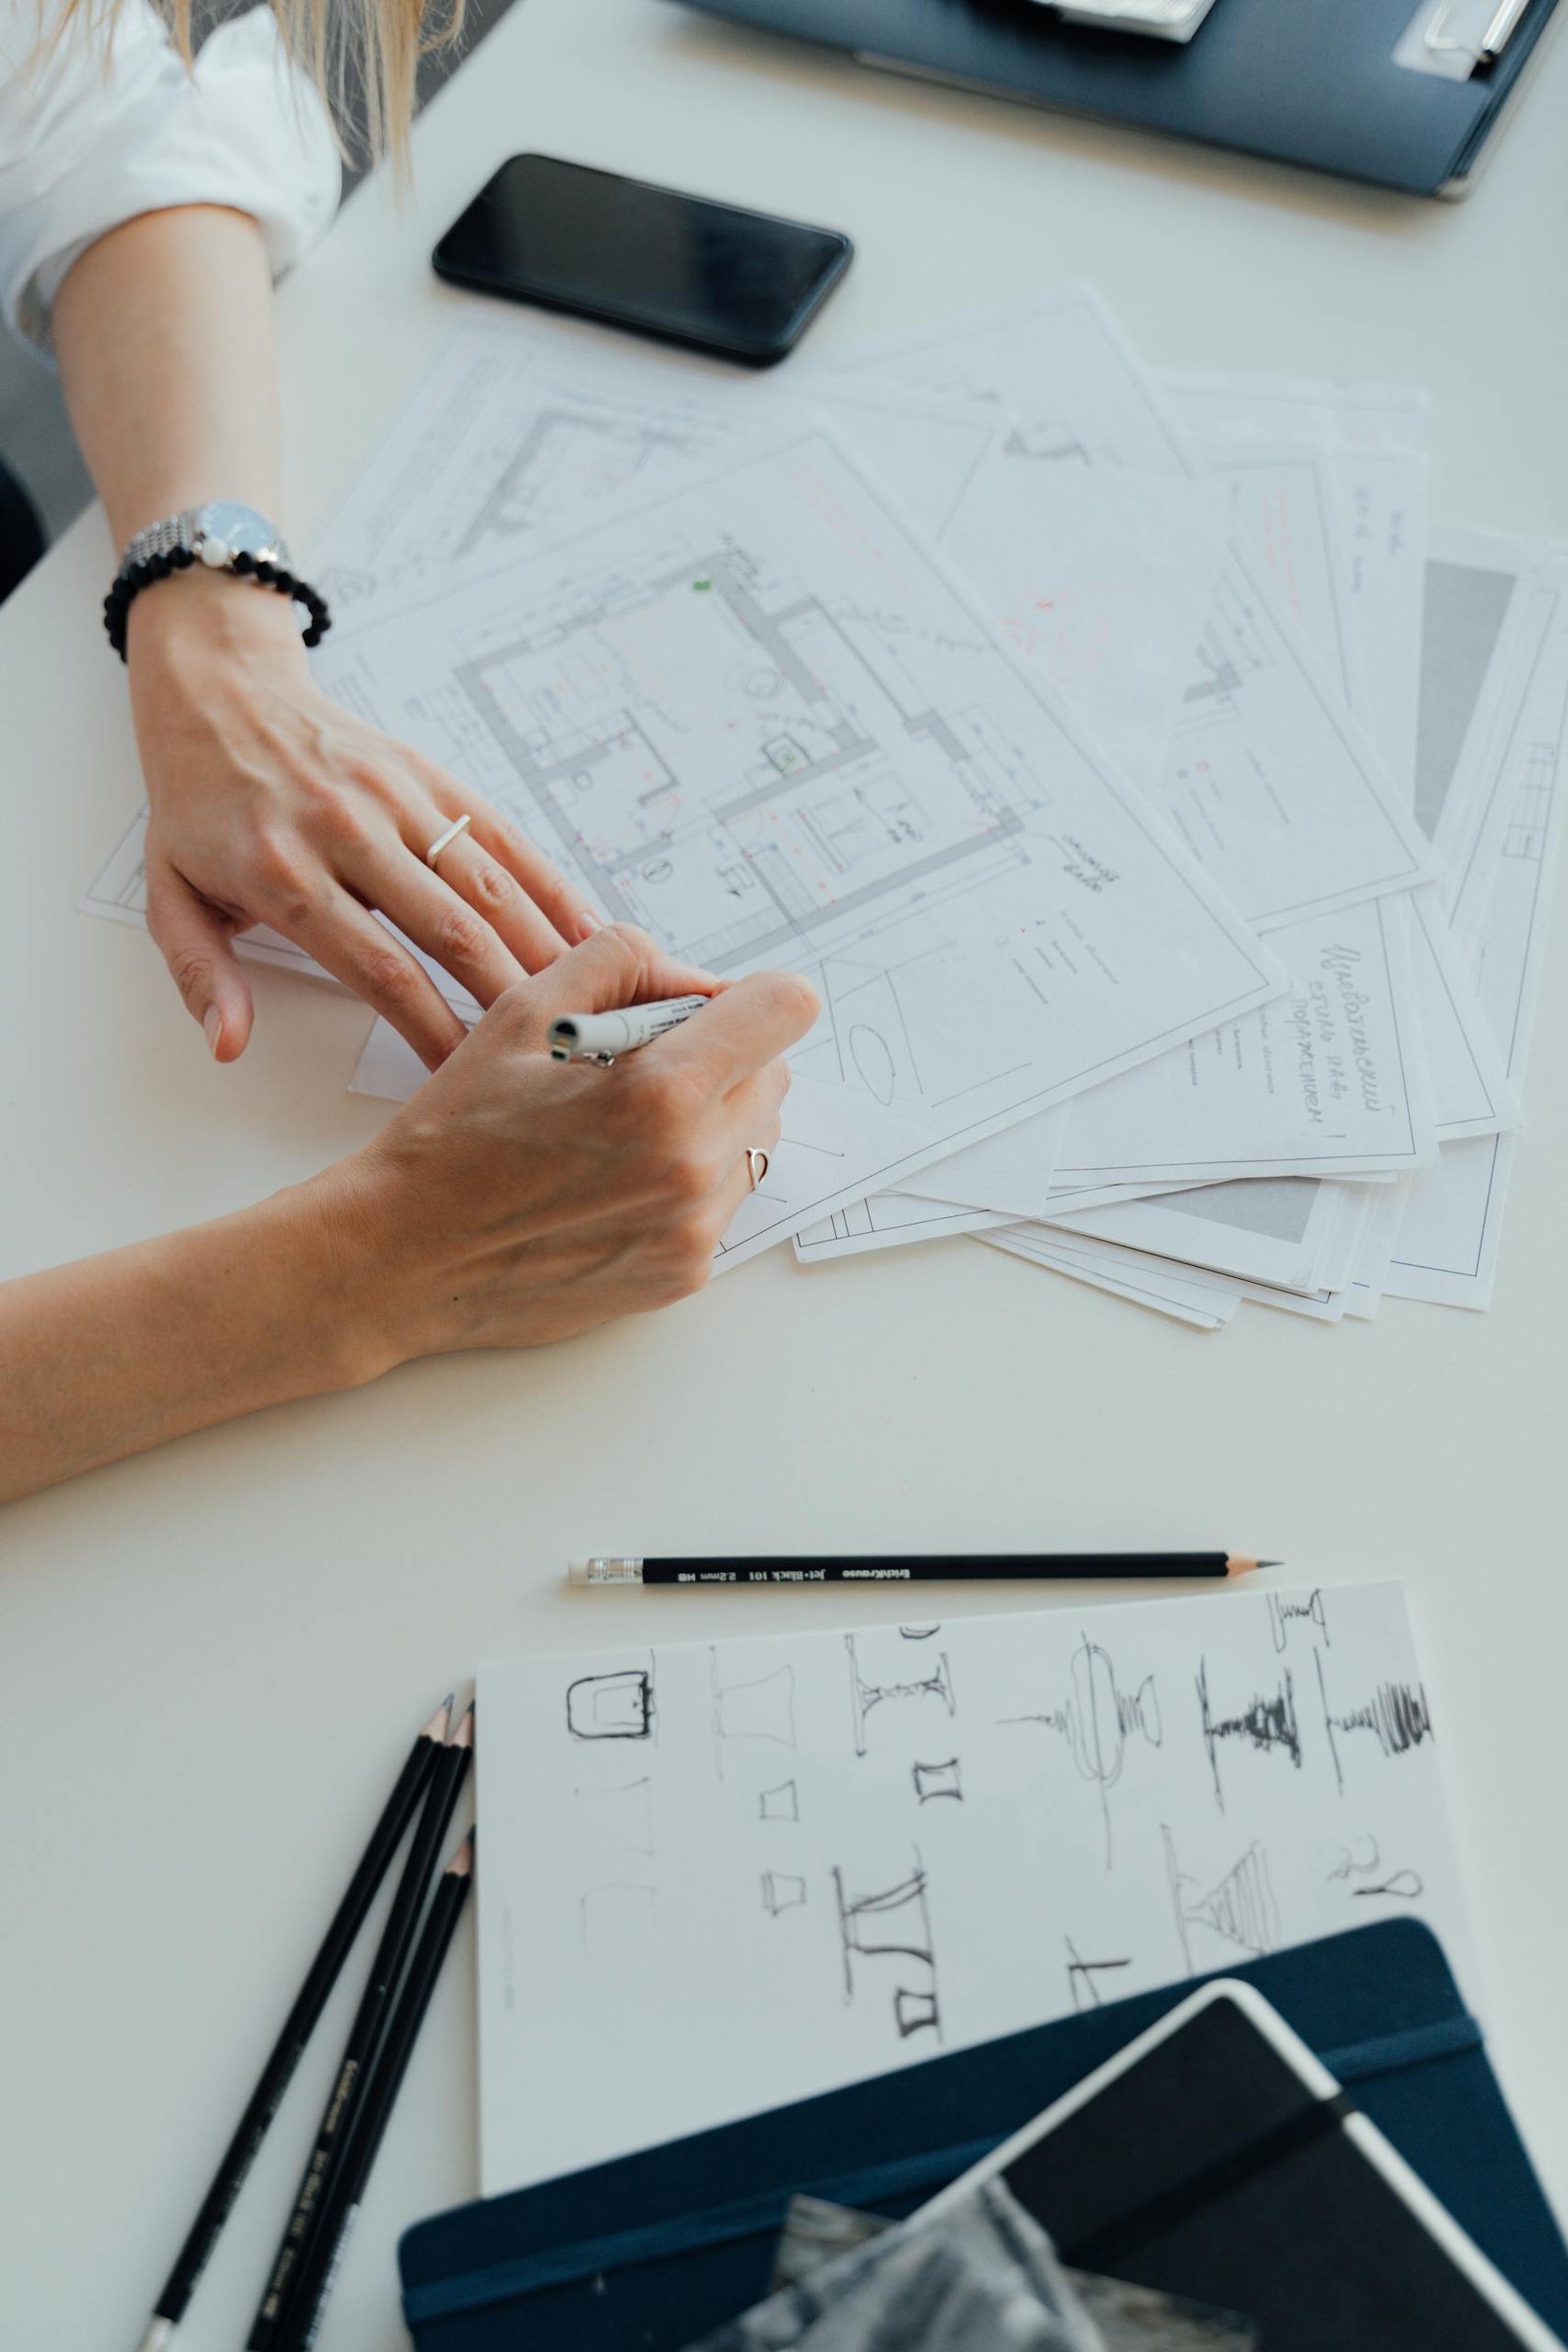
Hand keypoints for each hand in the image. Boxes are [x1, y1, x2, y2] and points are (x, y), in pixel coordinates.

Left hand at [125, 574, 601, 1066]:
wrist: (219, 696)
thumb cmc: (199, 810)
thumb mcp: (169, 898)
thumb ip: (203, 977)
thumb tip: (228, 1045)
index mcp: (283, 874)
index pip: (380, 969)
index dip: (433, 1029)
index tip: (468, 1077)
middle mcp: (347, 831)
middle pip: (450, 930)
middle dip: (508, 999)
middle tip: (553, 1052)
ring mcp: (396, 797)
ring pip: (487, 883)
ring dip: (542, 947)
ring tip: (588, 1002)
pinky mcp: (429, 775)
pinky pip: (502, 834)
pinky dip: (549, 884)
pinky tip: (587, 930)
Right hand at [318, 925, 819, 1366]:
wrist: (404, 1258)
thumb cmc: (454, 1135)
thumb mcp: (523, 1011)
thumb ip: (625, 963)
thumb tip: (701, 980)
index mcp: (660, 1090)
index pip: (786, 1009)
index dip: (749, 995)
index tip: (706, 1008)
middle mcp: (693, 1165)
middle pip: (774, 1074)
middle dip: (724, 1056)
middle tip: (640, 1067)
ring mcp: (694, 1228)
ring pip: (757, 1139)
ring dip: (712, 1119)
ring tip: (624, 1128)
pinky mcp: (685, 1273)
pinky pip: (724, 1200)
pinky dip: (687, 1179)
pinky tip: (613, 1181)